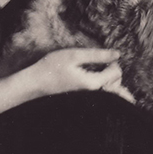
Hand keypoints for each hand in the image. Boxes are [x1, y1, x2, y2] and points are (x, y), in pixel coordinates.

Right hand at [0, 46, 121, 115]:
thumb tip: (117, 54)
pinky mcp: (85, 99)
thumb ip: (97, 55)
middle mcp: (93, 94)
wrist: (35, 83)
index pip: (117, 73)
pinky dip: (105, 88)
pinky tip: (100, 82)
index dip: (113, 61)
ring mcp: (89, 99)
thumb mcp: (74, 55)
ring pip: (111, 91)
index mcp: (93, 83)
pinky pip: (103, 96)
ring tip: (100, 70)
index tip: (102, 56)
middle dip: (113, 70)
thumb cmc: (52, 67)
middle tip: (101, 62)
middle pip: (117, 83)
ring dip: (109, 79)